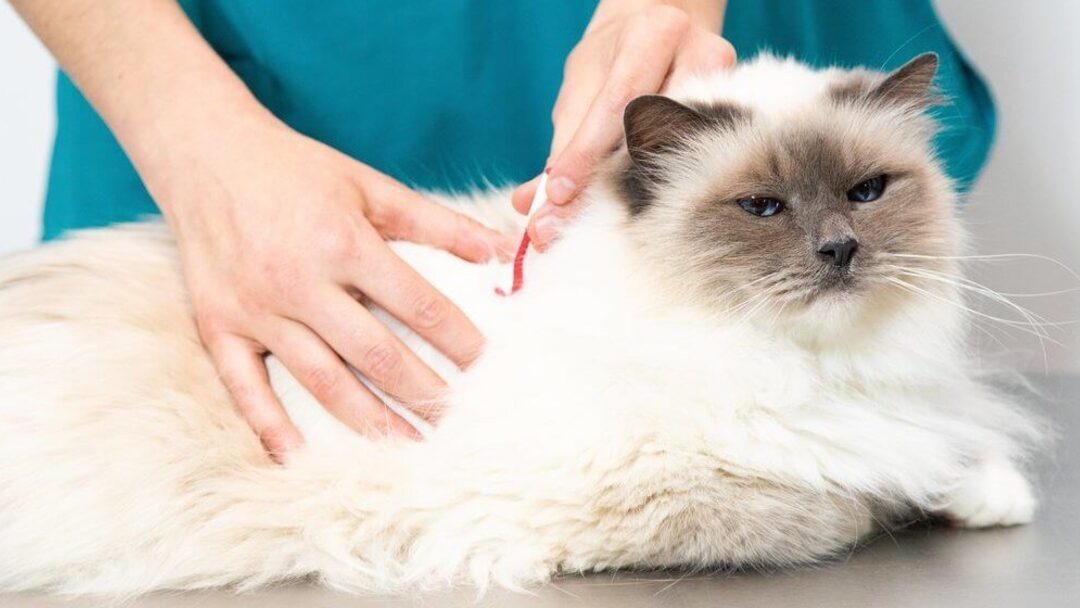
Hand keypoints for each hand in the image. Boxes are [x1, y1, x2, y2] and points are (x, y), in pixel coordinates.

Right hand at [155, 114, 514, 457]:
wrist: (204, 153)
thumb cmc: (297, 171)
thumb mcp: (370, 185)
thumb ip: (438, 222)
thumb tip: (503, 249)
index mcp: (342, 242)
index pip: (417, 305)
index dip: (458, 340)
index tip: (487, 367)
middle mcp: (299, 282)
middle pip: (375, 353)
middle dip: (424, 391)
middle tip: (459, 420)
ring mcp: (256, 310)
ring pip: (322, 380)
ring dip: (370, 421)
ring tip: (410, 447)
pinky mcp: (217, 327)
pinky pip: (245, 389)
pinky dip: (272, 428)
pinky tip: (303, 459)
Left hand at [511, 2, 734, 248]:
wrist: (665, 30)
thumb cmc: (616, 62)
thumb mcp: (582, 89)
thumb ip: (562, 146)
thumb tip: (530, 202)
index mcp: (652, 33)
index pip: (616, 102)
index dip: (585, 153)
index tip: (557, 194)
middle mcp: (699, 53)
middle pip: (655, 131)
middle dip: (609, 181)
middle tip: (572, 220)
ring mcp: (730, 85)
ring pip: (684, 151)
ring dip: (644, 190)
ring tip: (610, 222)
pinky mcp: (744, 112)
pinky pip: (703, 160)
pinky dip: (671, 188)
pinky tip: (650, 212)